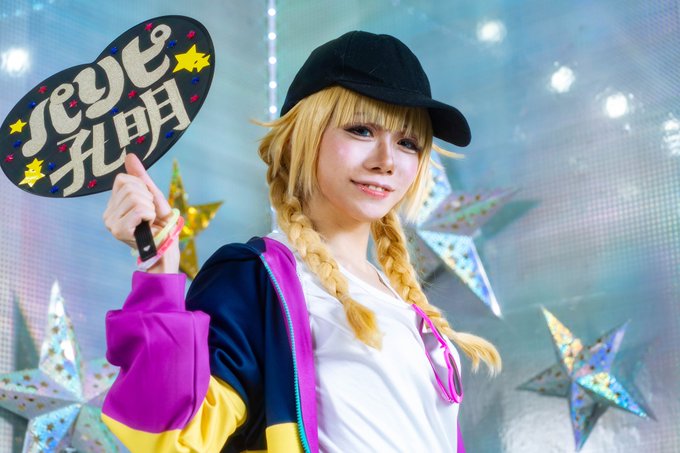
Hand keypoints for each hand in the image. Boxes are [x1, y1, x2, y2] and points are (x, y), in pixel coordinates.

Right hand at [103, 153, 178, 272]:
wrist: (166, 249)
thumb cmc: (161, 225)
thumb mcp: (153, 196)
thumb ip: (141, 177)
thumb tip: (130, 155)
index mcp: (113, 204)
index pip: (123, 179)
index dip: (142, 188)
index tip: (148, 204)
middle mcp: (108, 214)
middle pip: (129, 186)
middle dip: (148, 198)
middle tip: (150, 215)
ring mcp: (111, 223)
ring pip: (135, 197)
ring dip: (150, 207)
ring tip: (149, 221)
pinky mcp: (118, 230)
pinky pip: (139, 209)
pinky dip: (150, 215)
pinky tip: (148, 226)